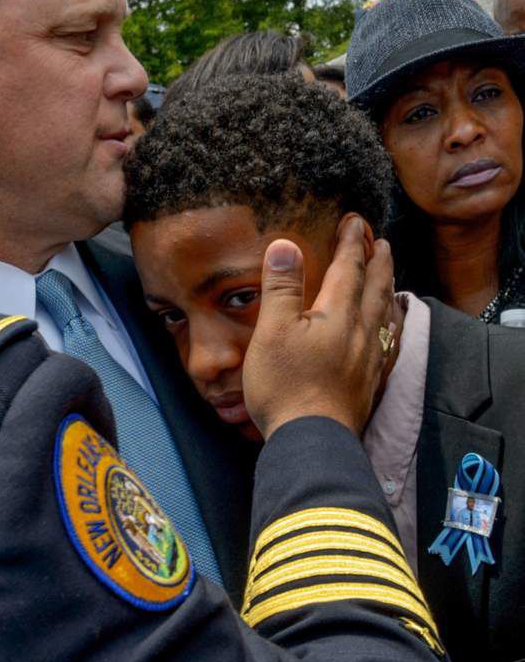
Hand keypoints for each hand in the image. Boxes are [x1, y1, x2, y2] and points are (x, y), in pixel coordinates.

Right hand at [242, 215, 393, 439]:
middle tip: (382, 242)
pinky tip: (387, 331)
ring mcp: (368, 360)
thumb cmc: (285, 384)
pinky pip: (387, 343)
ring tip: (390, 279)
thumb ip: (281, 287)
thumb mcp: (272, 330)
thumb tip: (285, 245)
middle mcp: (361, 333)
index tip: (355, 222)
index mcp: (338, 315)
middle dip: (378, 262)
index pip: (349, 269)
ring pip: (385, 315)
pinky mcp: (368, 382)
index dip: (352, 243)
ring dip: (387, 290)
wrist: (311, 440)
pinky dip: (389, 326)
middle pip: (375, 289)